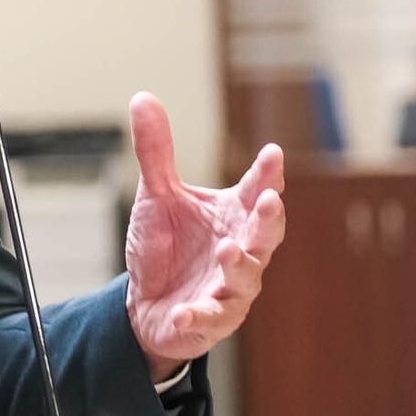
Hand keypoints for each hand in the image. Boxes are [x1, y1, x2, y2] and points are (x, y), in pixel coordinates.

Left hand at [123, 92, 286, 378]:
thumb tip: (143, 97)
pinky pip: (207, 318)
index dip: (266, 174)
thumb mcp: (156, 196)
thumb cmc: (166, 246)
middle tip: (268, 200)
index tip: (272, 154)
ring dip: (239, 264)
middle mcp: (240, 249)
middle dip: (268, 219)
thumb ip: (156, 153)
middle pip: (264, 234)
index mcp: (232, 216)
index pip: (254, 191)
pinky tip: (184, 312)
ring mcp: (229, 287)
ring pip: (245, 277)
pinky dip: (197, 315)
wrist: (147, 302)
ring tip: (228, 249)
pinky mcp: (210, 319)